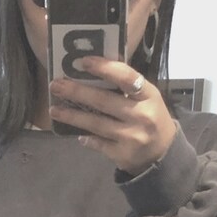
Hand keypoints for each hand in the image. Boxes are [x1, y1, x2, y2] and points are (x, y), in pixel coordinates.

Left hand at [49, 56, 176, 176]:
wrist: (162, 153)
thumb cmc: (150, 117)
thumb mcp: (146, 98)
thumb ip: (125, 87)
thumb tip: (91, 73)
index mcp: (148, 95)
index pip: (126, 77)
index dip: (104, 68)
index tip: (83, 62)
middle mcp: (140, 115)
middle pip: (103, 101)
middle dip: (77, 92)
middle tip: (56, 85)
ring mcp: (130, 137)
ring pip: (95, 124)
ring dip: (72, 115)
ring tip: (54, 109)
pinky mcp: (121, 154)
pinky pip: (97, 143)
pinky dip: (85, 137)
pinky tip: (76, 133)